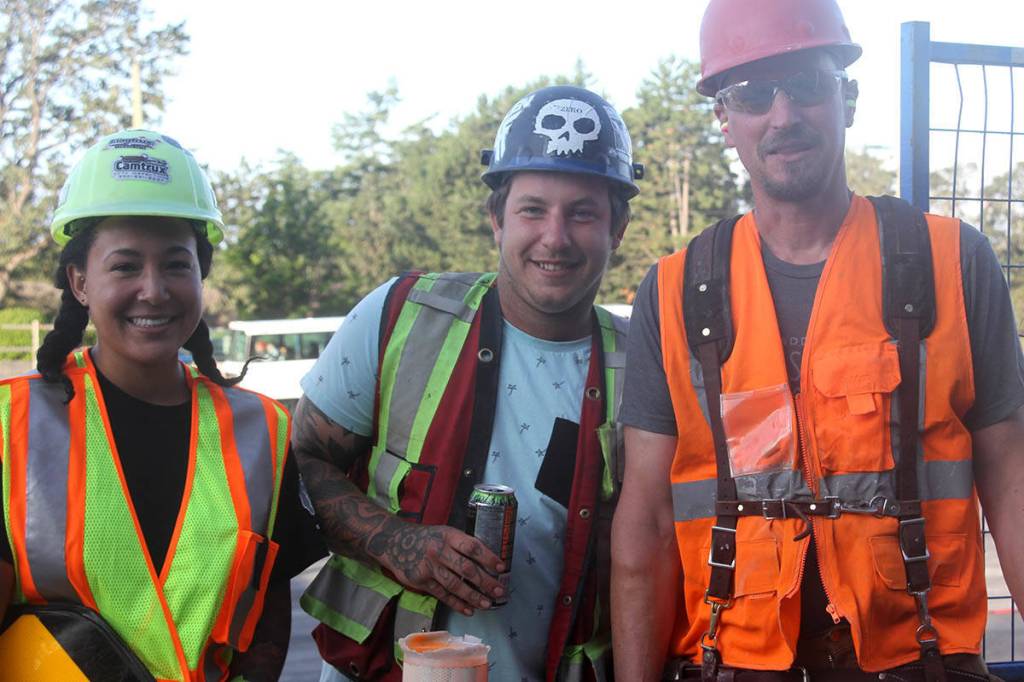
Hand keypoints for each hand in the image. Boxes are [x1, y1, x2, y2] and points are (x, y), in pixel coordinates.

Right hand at [368, 520, 505, 615]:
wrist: (395, 542)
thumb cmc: (427, 538)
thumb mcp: (444, 533)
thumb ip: (462, 545)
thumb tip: (488, 562)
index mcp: (448, 536)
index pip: (472, 547)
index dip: (488, 558)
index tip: (501, 568)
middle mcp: (439, 550)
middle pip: (466, 568)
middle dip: (485, 581)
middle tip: (499, 591)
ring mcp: (429, 567)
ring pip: (455, 584)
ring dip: (473, 596)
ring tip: (487, 604)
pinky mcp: (421, 581)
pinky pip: (442, 594)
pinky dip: (456, 603)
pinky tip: (469, 610)